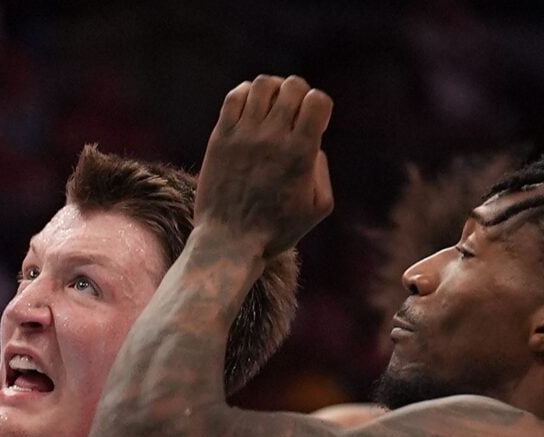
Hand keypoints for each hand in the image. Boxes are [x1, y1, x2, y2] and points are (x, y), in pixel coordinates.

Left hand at [195, 74, 333, 260]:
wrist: (228, 244)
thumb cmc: (275, 231)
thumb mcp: (318, 207)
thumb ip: (323, 170)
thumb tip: (312, 143)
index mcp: (300, 153)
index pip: (318, 100)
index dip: (320, 106)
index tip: (313, 125)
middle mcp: (272, 139)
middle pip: (292, 86)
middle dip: (299, 95)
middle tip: (292, 115)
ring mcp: (244, 136)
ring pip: (263, 85)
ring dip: (273, 90)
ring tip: (271, 108)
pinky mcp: (220, 139)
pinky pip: (233, 97)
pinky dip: (246, 94)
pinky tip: (250, 110)